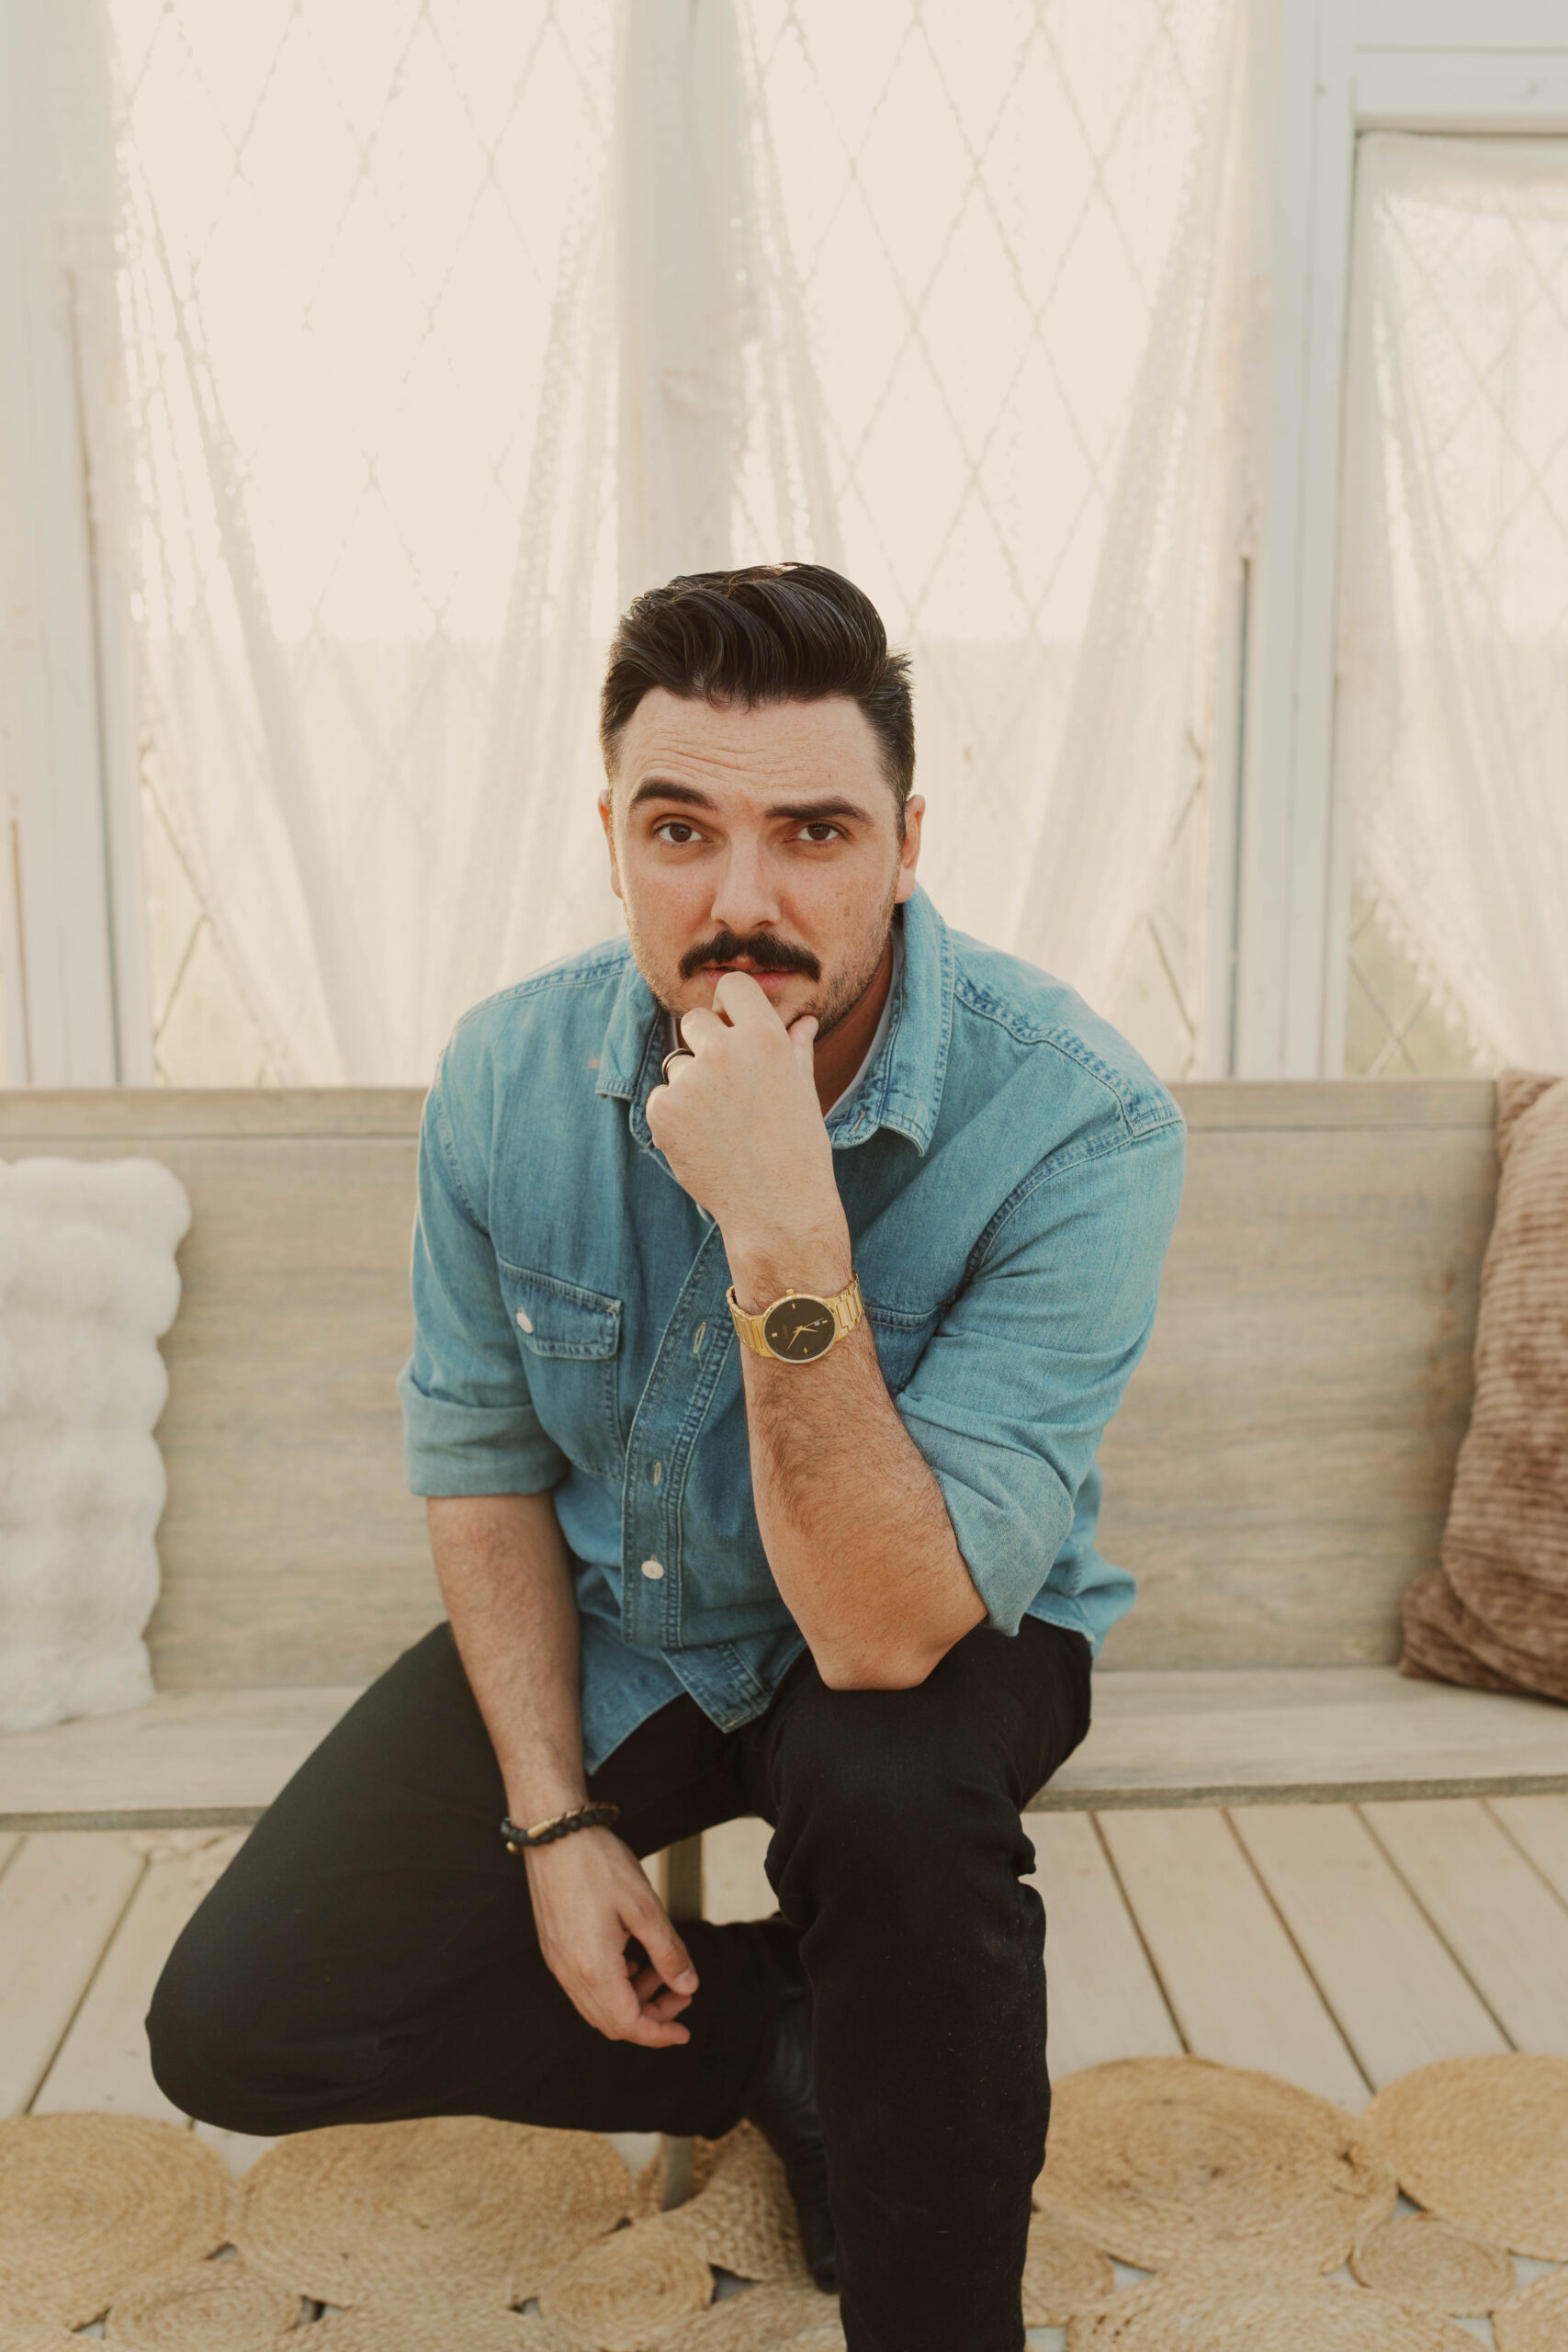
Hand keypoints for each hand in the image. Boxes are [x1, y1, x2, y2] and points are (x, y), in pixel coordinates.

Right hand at [526, 1828, 698, 2048]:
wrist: (554, 1833)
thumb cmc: (597, 1863)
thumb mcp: (645, 1907)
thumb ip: (668, 1952)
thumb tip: (687, 1985)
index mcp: (594, 1968)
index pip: (628, 2025)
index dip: (659, 2034)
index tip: (683, 2031)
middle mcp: (570, 1973)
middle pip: (611, 2022)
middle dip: (650, 2018)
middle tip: (679, 1994)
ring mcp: (558, 1962)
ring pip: (597, 2006)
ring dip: (632, 2000)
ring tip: (659, 1972)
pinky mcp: (554, 1947)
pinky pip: (584, 1986)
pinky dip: (613, 1985)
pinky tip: (631, 1959)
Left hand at [647, 972, 847, 1273]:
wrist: (777, 1207)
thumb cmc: (799, 1149)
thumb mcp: (803, 1091)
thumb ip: (795, 1049)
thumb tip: (804, 1021)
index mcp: (764, 1036)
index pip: (731, 987)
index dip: (728, 1006)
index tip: (729, 1025)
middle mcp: (724, 1049)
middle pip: (694, 1021)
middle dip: (705, 1045)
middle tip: (726, 1087)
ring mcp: (690, 1079)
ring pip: (678, 1065)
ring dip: (691, 1087)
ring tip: (722, 1126)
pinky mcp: (664, 1109)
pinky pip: (663, 1097)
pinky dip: (676, 1117)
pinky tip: (704, 1142)